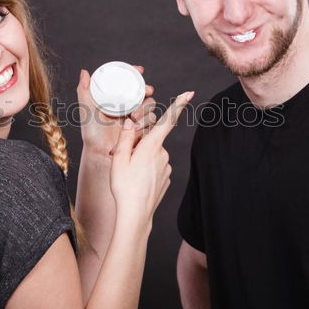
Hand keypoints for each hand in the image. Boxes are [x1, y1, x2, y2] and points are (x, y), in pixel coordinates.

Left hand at [76, 65, 157, 155]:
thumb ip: (84, 91)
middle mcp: (131, 107)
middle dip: (146, 94)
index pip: (132, 84)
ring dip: (145, 111)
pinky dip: (145, 124)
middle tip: (143, 95)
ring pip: (151, 109)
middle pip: (146, 95)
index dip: (138, 75)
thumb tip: (84, 72)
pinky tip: (135, 128)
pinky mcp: (143, 131)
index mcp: (120, 99)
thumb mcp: (87, 109)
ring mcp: (138, 119)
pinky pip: (151, 125)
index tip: (140, 70)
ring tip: (132, 118)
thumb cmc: (91, 131)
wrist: (99, 152)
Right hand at [109, 91, 193, 223]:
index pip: (167, 121)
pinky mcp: (166, 178)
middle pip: (150, 140)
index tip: (189, 93)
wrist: (135, 214)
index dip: (178, 105)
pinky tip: (137, 182)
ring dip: (140, 159)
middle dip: (138, 145)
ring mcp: (166, 167)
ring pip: (151, 155)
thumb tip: (131, 122)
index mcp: (151, 146)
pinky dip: (145, 170)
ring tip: (128, 174)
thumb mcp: (118, 158)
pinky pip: (155, 167)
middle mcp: (163, 154)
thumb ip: (125, 137)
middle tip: (122, 159)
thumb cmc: (124, 186)